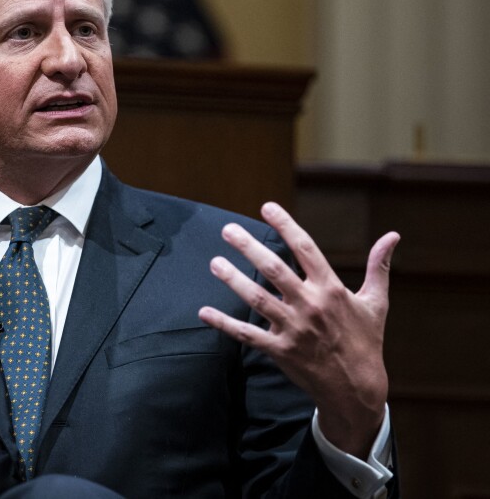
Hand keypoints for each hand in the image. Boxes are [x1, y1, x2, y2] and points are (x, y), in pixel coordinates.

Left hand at [198, 202, 399, 458]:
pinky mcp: (280, 350)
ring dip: (233, 280)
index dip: (286, 225)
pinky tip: (204, 312)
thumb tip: (393, 236)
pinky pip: (247, 335)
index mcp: (331, 289)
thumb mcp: (375, 302)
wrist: (357, 389)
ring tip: (214, 263)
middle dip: (249, 248)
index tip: (266, 207)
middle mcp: (310, 305)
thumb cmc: (365, 341)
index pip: (306, 249)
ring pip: (257, 299)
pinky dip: (224, 323)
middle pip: (275, 270)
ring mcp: (293, 329)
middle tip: (227, 230)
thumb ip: (378, 267)